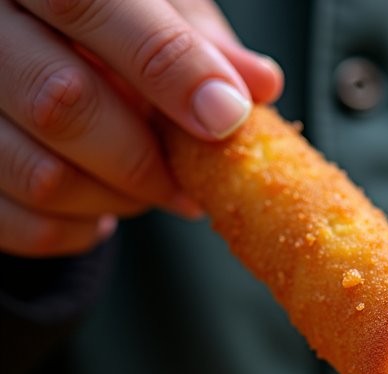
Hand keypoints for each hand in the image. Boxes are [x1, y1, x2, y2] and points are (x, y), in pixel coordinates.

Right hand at [0, 0, 282, 256]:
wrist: (29, 41)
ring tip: (149, 190)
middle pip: (62, 101)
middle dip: (146, 157)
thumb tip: (258, 84)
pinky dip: (74, 232)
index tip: (225, 117)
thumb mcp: (151, 4)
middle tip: (189, 182)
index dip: (168, 67)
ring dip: (116, 200)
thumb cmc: (104, 19)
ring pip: (40, 174)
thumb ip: (195, 39)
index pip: (90, 6)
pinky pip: (16, 224)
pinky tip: (101, 212)